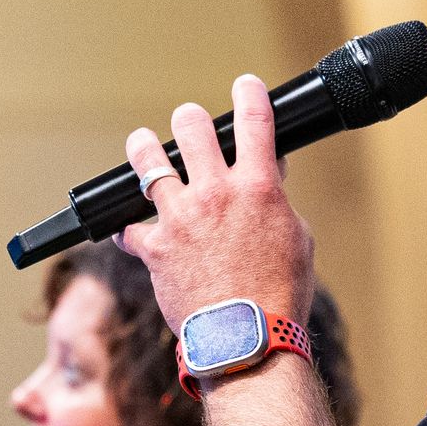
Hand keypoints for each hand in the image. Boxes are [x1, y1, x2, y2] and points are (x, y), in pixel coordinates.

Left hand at [116, 76, 314, 333]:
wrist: (246, 340)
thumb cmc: (279, 295)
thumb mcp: (297, 240)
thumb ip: (278, 203)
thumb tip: (269, 180)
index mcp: (258, 188)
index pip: (255, 120)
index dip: (249, 93)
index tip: (245, 85)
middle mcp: (216, 193)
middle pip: (192, 128)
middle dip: (190, 120)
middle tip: (189, 124)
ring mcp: (181, 218)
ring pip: (148, 162)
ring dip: (144, 149)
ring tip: (143, 144)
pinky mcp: (155, 248)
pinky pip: (129, 228)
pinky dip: (130, 229)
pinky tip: (130, 230)